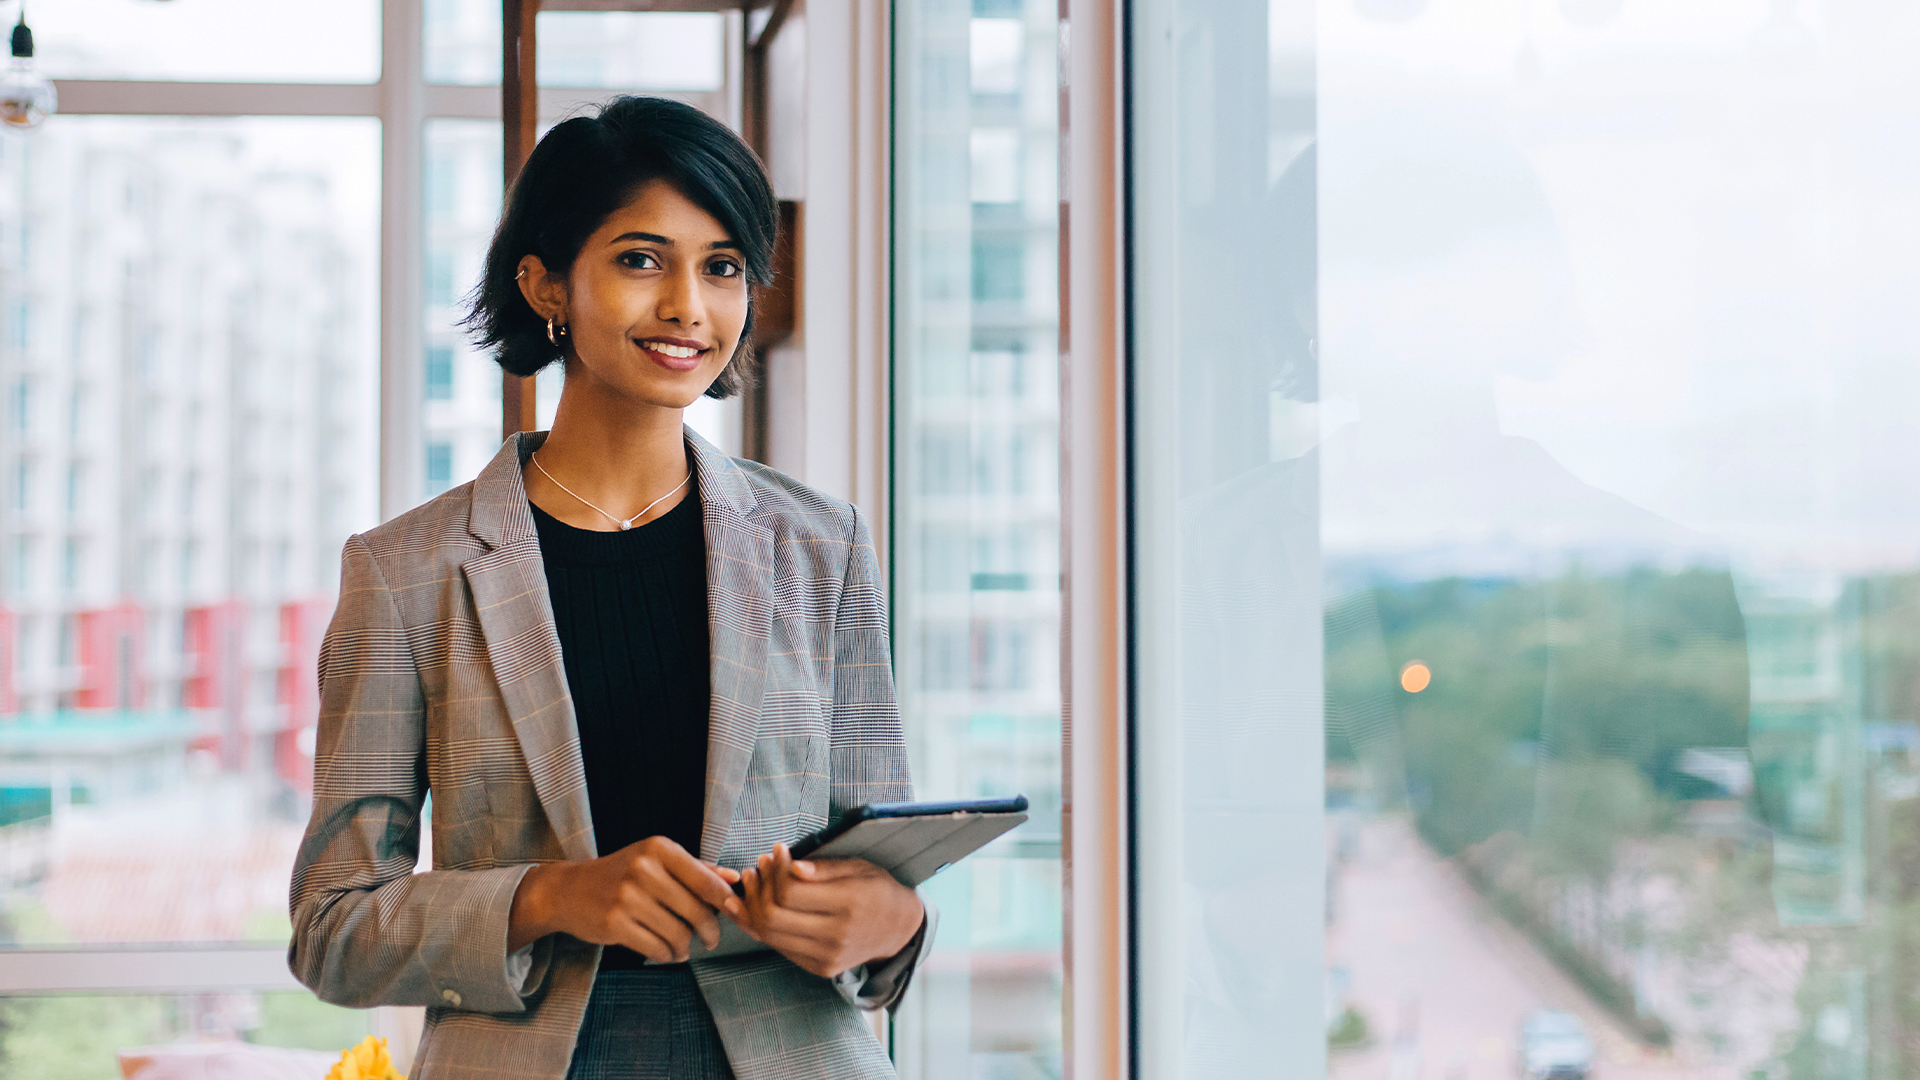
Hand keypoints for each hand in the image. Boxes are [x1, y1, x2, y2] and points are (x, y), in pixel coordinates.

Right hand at [508, 836, 746, 962]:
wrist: (568, 890)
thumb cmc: (621, 874)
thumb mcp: (657, 860)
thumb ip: (697, 869)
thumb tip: (734, 879)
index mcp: (660, 849)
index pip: (707, 881)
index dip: (727, 904)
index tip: (736, 916)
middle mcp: (644, 869)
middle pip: (697, 911)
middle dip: (710, 932)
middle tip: (710, 940)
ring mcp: (628, 897)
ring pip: (678, 934)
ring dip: (686, 948)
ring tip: (683, 948)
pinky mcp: (615, 923)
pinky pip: (657, 948)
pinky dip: (667, 955)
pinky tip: (667, 953)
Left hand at [734, 843, 924, 978]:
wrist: (899, 929)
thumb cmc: (877, 890)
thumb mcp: (859, 867)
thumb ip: (823, 868)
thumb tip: (791, 867)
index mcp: (849, 903)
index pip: (791, 892)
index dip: (777, 869)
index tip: (778, 850)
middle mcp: (837, 935)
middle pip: (773, 916)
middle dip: (759, 889)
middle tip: (760, 867)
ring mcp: (827, 956)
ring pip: (770, 935)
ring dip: (755, 908)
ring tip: (757, 883)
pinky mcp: (820, 968)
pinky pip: (780, 948)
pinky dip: (765, 926)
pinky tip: (764, 904)